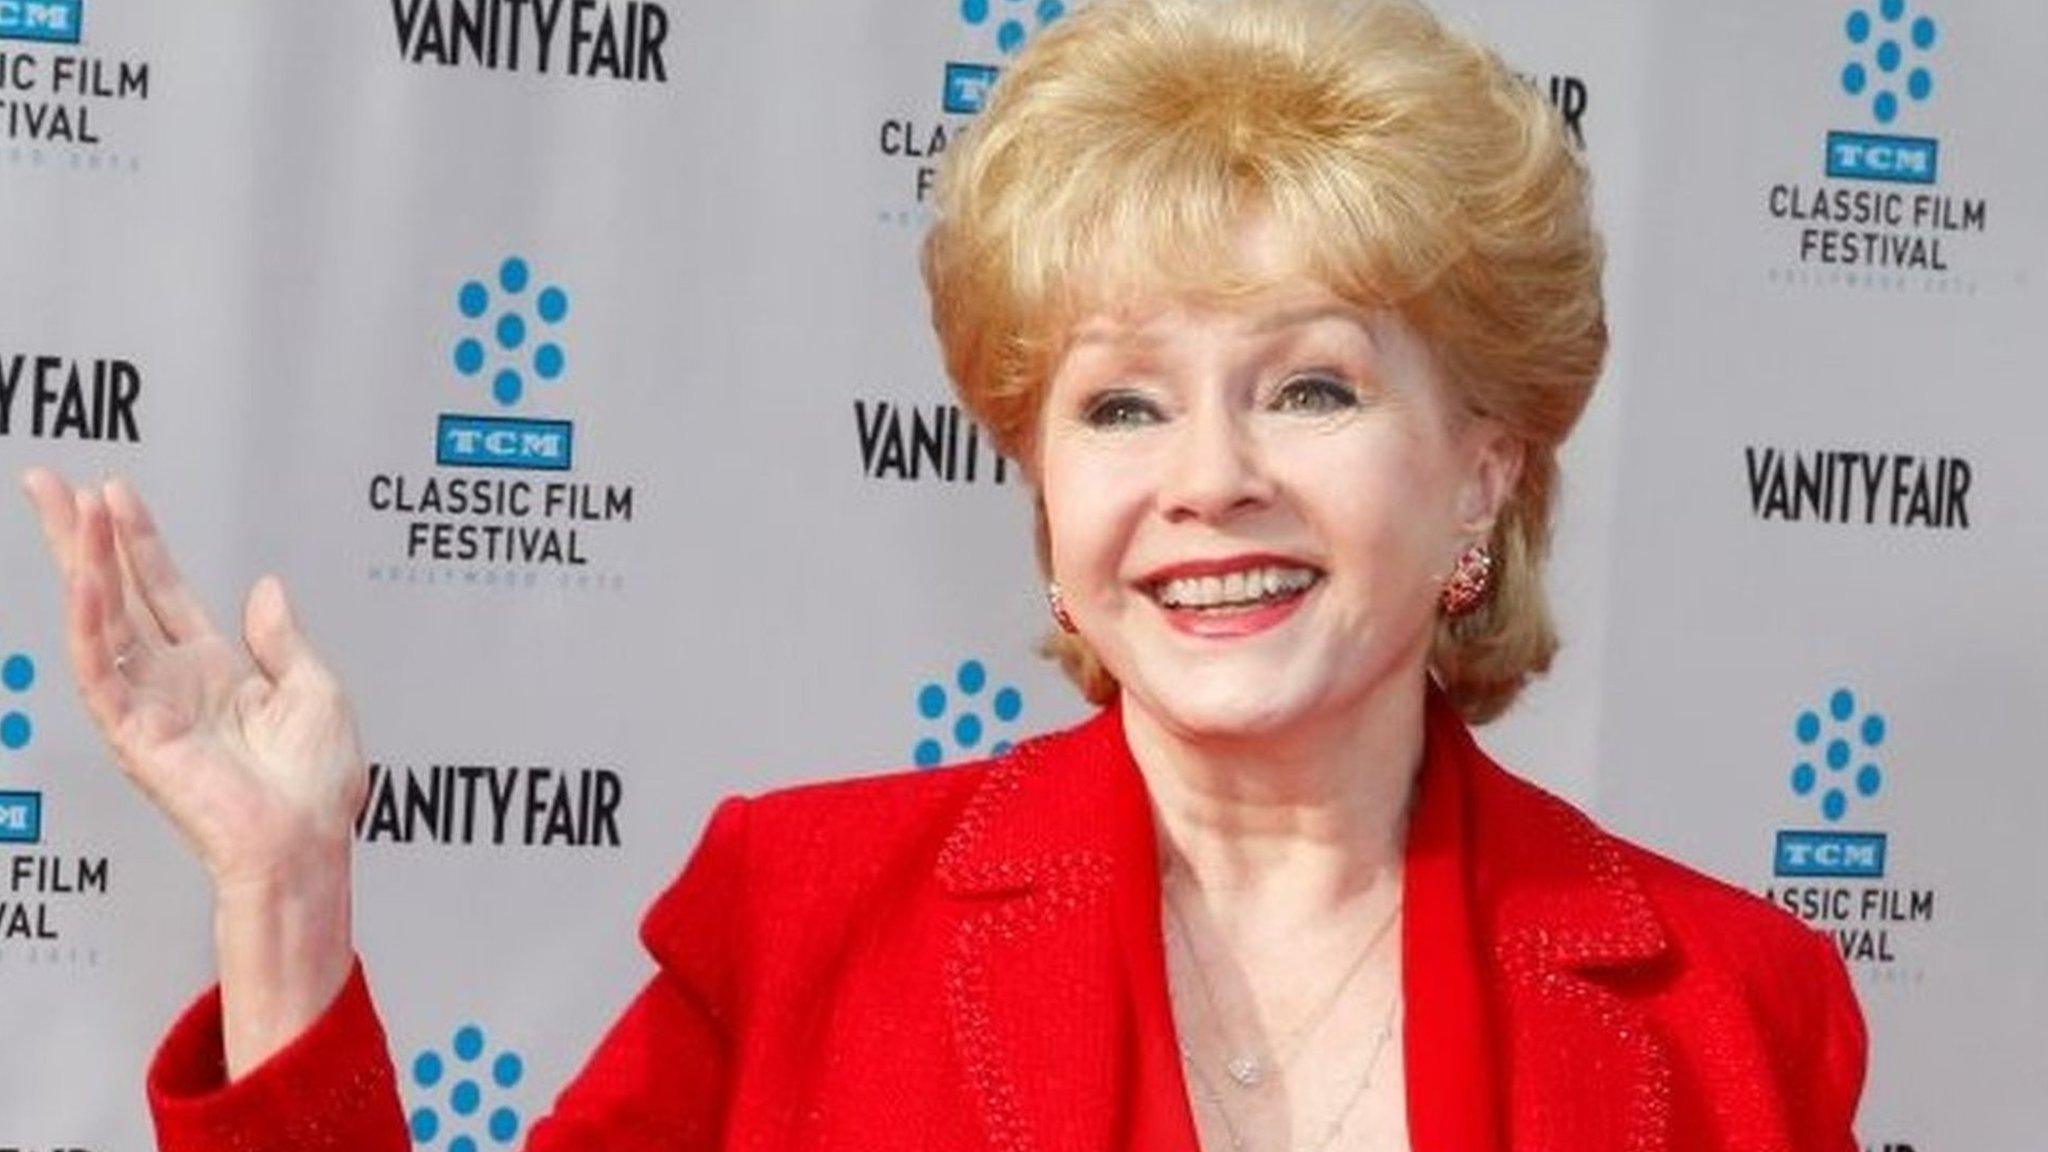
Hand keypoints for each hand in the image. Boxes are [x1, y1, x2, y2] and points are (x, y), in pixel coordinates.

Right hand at [20, 468, 366, 888]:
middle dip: (81, 538)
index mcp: (215, 670)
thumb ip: (284, 639)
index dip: (139, 542)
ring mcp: (149, 705)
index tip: (115, 494)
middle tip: (49, 484)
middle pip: (115, 594)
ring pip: (101, 621)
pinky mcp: (134, 734)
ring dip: (82, 564)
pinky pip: (100, 671)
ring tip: (69, 509)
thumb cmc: (316, 787)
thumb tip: (266, 589)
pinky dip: (88, 624)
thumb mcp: (318, 691)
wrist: (306, 843)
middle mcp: (174, 682)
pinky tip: (83, 580)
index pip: (163, 591)